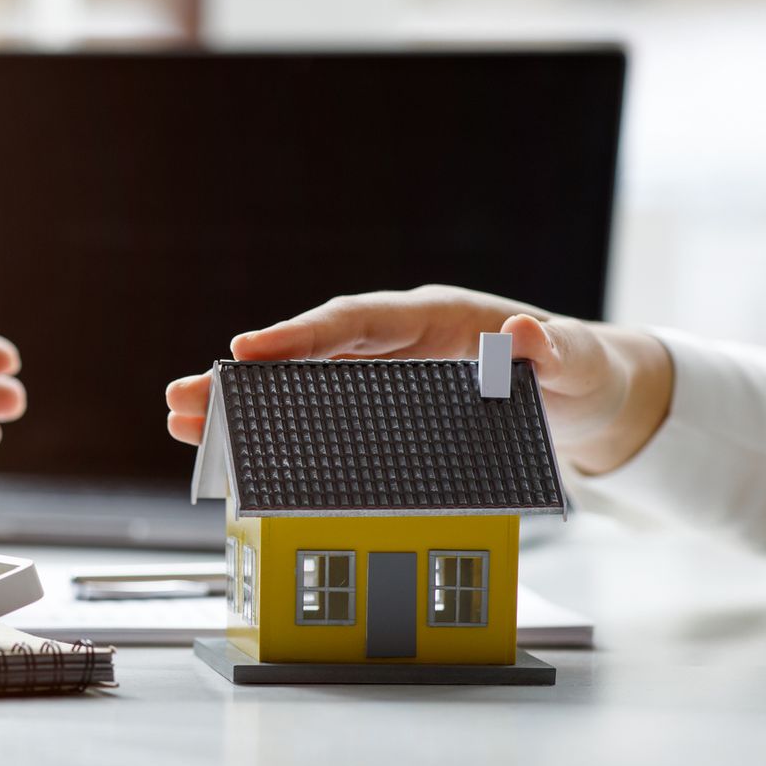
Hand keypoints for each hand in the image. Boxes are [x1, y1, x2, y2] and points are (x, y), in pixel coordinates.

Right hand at [162, 284, 672, 475]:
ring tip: (182, 421)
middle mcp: (396, 340)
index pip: (354, 321)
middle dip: (244, 376)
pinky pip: (317, 412)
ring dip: (243, 404)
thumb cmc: (576, 372)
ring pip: (299, 385)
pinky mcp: (381, 404)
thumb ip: (550, 352)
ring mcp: (383, 372)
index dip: (298, 335)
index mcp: (432, 317)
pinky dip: (275, 427)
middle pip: (307, 355)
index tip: (246, 350)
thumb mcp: (576, 363)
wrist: (583, 392)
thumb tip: (521, 334)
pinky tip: (232, 448)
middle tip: (182, 395)